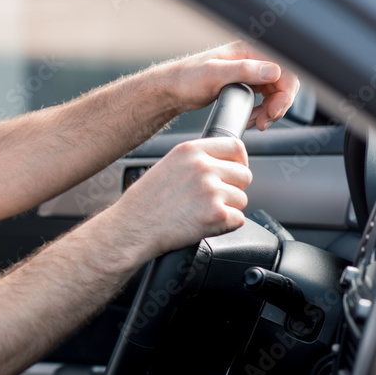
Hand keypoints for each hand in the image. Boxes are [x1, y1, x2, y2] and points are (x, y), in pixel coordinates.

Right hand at [102, 137, 251, 267]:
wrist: (131, 228)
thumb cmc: (144, 203)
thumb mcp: (167, 166)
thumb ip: (195, 161)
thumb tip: (222, 166)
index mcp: (190, 151)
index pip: (235, 146)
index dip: (239, 161)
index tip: (235, 170)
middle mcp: (203, 166)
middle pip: (244, 175)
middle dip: (234, 189)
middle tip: (212, 200)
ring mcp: (211, 190)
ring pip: (241, 199)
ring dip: (227, 209)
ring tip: (200, 213)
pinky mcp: (217, 214)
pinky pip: (238, 219)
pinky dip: (224, 226)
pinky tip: (202, 224)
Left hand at [169, 40, 299, 130]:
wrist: (171, 90)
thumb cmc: (186, 79)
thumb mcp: (214, 74)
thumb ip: (244, 71)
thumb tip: (273, 71)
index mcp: (249, 50)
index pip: (285, 69)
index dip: (285, 93)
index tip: (273, 111)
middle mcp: (253, 59)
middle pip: (283, 83)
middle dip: (278, 105)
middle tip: (264, 122)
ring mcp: (249, 72)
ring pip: (275, 93)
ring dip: (270, 111)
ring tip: (256, 123)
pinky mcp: (245, 84)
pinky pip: (265, 98)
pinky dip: (262, 111)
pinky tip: (251, 119)